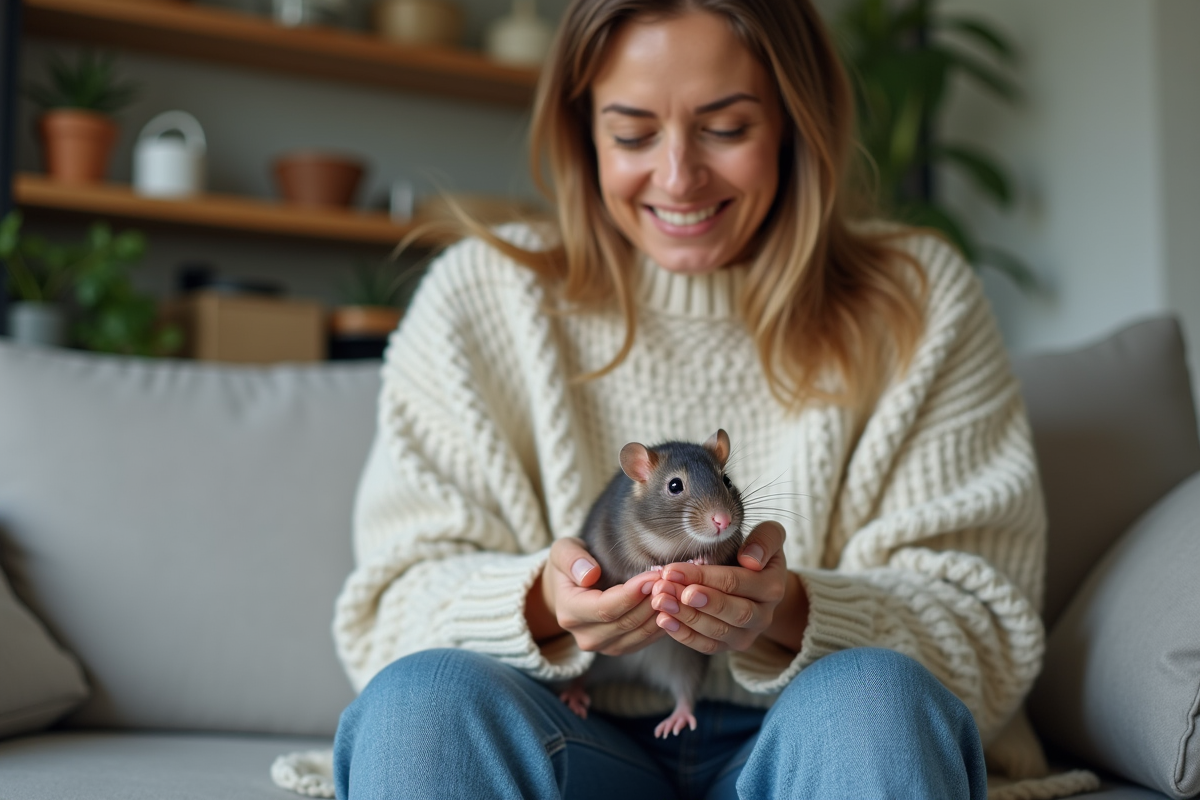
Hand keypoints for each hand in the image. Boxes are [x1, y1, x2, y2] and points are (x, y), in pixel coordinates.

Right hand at [526, 537, 667, 655]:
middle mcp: (586, 636)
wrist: (568, 591)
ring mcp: (604, 646)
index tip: (653, 576)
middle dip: (652, 600)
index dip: (632, 594)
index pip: (605, 608)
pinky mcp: (621, 648)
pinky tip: (673, 603)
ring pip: (640, 632)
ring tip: (676, 589)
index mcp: (570, 613)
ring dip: (661, 612)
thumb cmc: (569, 566)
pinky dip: (663, 622)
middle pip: (627, 622)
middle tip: (672, 579)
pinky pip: (647, 639)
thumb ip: (572, 559)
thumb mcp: (563, 551)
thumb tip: (589, 574)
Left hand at [649, 521, 807, 654]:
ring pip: (716, 631)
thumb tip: (751, 560)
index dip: (703, 577)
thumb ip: (765, 540)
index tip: (673, 570)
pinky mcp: (730, 646)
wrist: (761, 584)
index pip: (735, 583)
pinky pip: (707, 646)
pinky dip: (684, 635)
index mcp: (772, 587)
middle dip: (693, 601)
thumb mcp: (769, 537)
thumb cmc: (757, 554)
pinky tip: (664, 620)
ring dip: (685, 617)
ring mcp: (747, 634)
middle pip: (729, 612)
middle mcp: (764, 616)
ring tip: (660, 601)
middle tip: (665, 589)